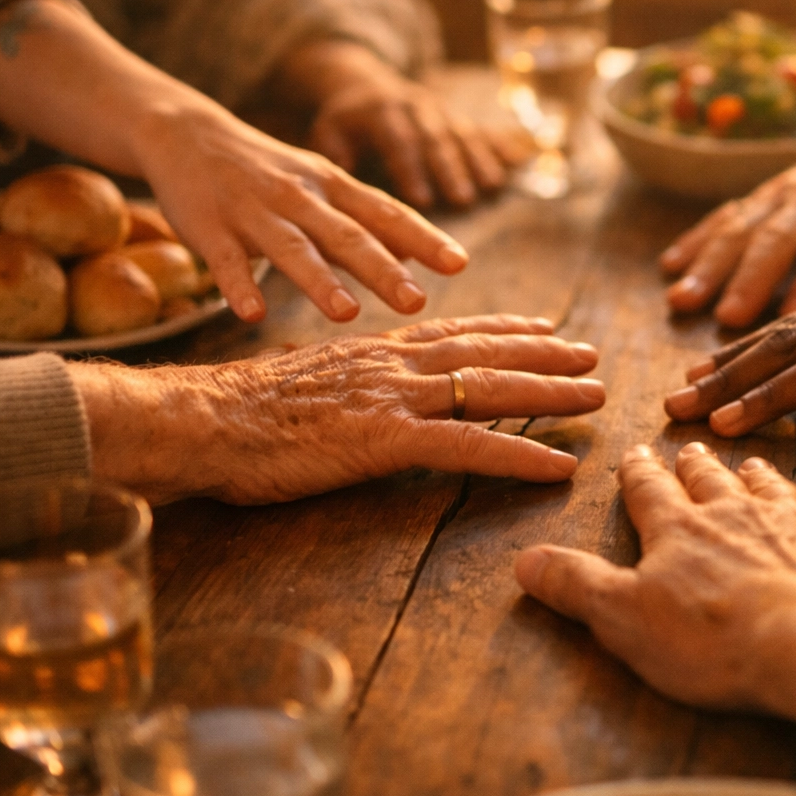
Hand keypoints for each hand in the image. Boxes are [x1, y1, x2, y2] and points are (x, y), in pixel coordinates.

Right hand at [75, 315, 605, 503]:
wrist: (198, 421)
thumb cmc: (235, 413)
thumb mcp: (300, 384)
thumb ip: (341, 383)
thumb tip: (353, 392)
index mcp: (372, 350)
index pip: (454, 332)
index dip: (506, 329)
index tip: (545, 327)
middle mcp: (392, 363)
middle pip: (487, 353)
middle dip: (546, 354)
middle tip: (592, 356)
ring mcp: (393, 399)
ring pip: (492, 390)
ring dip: (552, 395)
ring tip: (597, 397)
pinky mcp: (387, 440)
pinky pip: (470, 448)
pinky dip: (522, 456)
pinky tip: (559, 467)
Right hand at [133, 101, 468, 323]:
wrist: (185, 133)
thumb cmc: (267, 171)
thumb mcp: (323, 187)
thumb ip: (367, 223)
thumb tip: (419, 254)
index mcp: (332, 187)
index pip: (385, 213)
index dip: (423, 237)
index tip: (458, 263)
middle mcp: (299, 197)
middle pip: (347, 235)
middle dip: (382, 269)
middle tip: (416, 302)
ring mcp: (253, 212)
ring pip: (292, 248)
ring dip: (319, 281)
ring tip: (346, 314)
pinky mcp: (209, 227)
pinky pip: (225, 261)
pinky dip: (239, 286)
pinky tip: (252, 314)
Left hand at [285, 40, 522, 208]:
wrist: (366, 83)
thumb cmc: (345, 122)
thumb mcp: (327, 132)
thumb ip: (335, 156)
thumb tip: (343, 184)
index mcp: (381, 111)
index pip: (397, 140)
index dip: (410, 169)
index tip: (422, 200)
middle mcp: (416, 105)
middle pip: (436, 138)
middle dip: (451, 169)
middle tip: (463, 200)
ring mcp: (442, 110)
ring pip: (464, 134)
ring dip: (480, 160)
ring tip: (493, 186)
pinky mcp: (459, 117)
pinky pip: (484, 129)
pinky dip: (504, 145)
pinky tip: (524, 161)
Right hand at [515, 442, 795, 738]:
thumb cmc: (710, 637)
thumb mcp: (622, 618)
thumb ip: (575, 584)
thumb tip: (523, 560)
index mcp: (678, 529)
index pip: (649, 490)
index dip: (639, 474)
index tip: (634, 453)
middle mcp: (734, 513)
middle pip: (710, 479)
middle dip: (696, 464)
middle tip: (692, 447)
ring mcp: (792, 525)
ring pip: (770, 487)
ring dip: (757, 474)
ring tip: (750, 462)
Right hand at [661, 119, 795, 327]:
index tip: (792, 318)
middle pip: (776, 237)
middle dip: (748, 278)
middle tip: (726, 318)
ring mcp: (782, 191)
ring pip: (740, 227)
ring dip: (708, 264)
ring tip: (681, 299)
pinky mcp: (762, 192)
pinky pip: (723, 214)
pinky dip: (695, 239)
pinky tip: (669, 268)